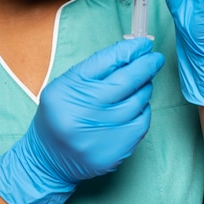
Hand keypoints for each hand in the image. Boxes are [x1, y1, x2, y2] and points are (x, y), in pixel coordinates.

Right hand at [0, 38, 163, 203]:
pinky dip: (143, 110)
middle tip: (155, 58)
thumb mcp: (66, 85)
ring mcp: (101, 134)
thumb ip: (96, 68)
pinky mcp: (115, 151)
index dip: (129, 50)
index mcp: (68, 90)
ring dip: (144, 88)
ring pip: (137, 102)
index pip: (105, 62)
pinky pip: (141, 123)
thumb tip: (130, 51)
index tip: (143, 43)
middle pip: (125, 81)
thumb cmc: (60, 114)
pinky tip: (136, 107)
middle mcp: (83, 112)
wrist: (48, 159)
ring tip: (141, 84)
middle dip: (145, 66)